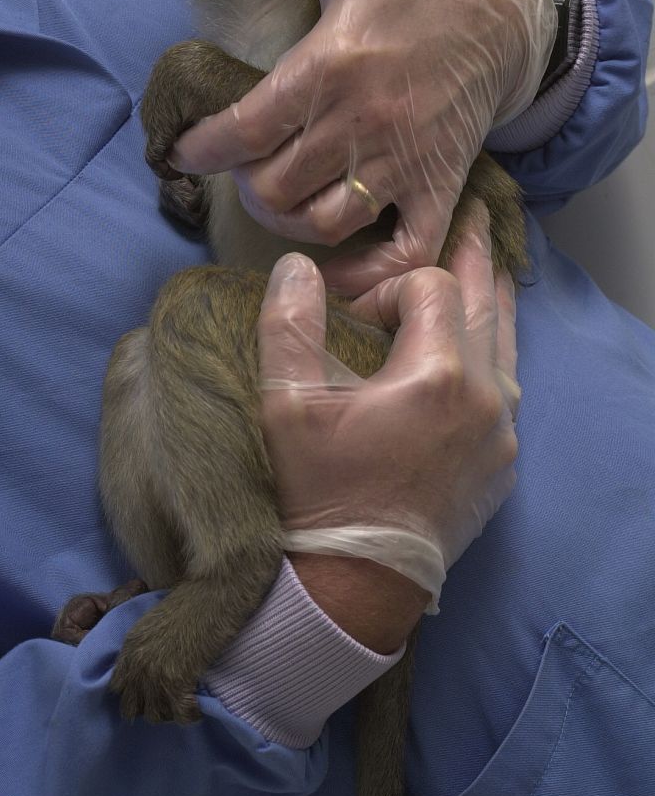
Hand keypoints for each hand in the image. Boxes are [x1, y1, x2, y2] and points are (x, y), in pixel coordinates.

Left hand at [171, 0, 554, 276]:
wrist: (498, 11)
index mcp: (331, 66)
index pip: (247, 129)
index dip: (204, 150)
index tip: (184, 154)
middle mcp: (362, 122)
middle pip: (276, 187)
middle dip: (244, 186)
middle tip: (241, 171)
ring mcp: (403, 160)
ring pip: (325, 222)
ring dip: (289, 223)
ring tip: (278, 202)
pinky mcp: (439, 184)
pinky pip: (407, 250)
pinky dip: (372, 273)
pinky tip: (339, 268)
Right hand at [257, 202, 519, 615]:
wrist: (355, 583)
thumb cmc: (319, 492)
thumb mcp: (287, 404)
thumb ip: (290, 323)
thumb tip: (298, 267)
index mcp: (439, 375)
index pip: (430, 287)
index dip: (389, 287)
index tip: (353, 318)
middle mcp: (487, 398)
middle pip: (488, 301)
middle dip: (474, 255)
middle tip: (477, 212)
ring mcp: (502, 434)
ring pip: (508, 344)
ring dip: (493, 301)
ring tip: (490, 267)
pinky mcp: (502, 464)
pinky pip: (508, 388)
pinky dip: (496, 354)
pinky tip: (483, 349)